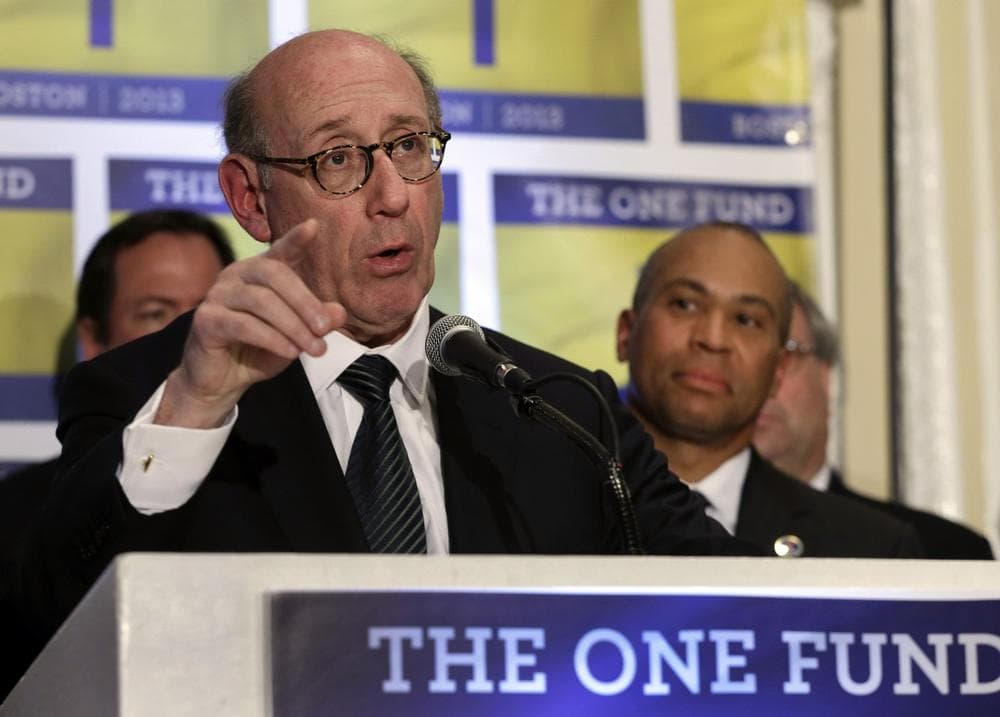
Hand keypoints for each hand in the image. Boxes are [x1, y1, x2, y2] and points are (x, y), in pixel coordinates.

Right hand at [155, 219, 345, 427]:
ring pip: (261, 301)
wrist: (222, 382)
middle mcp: (236, 275)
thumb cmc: (260, 351)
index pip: (279, 251)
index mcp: (259, 273)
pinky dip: (271, 338)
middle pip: (274, 274)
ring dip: (293, 326)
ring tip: (315, 348)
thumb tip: (340, 312)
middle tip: (325, 329)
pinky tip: (291, 352)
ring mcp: (217, 295)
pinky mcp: (206, 320)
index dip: (295, 238)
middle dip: (305, 302)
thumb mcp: (296, 336)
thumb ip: (317, 321)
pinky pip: (242, 324)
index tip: (313, 226)